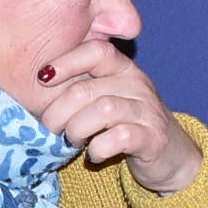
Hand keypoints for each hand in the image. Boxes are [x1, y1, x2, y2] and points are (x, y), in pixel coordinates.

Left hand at [36, 40, 201, 195]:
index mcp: (123, 69)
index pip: (96, 50)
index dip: (66, 61)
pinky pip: (120, 137)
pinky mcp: (153, 138)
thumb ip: (81, 88)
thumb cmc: (126, 125)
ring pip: (102, 110)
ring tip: (72, 141)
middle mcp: (138, 84)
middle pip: (87, 89)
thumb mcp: (106, 99)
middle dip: (59, 112)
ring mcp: (148, 111)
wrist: (171, 157)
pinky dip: (99, 147)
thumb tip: (37, 85)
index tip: (42, 79)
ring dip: (77, 130)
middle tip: (51, 128)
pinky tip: (93, 154)